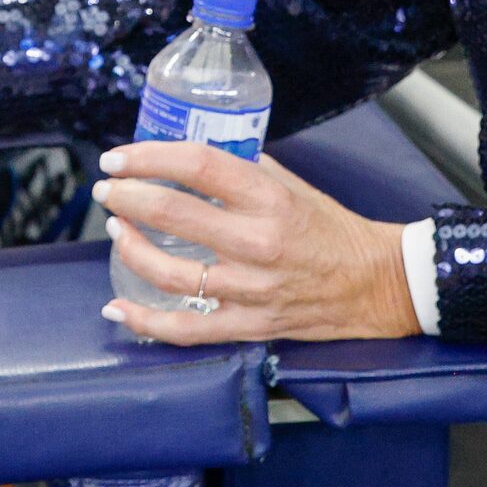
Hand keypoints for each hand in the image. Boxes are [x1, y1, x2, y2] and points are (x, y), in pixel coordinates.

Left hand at [91, 142, 416, 344]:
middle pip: (173, 214)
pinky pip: (187, 329)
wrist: (379, 284)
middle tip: (107, 191)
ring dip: (130, 248)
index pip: (197, 167)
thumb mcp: (293, 185)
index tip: (119, 156)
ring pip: (171, 273)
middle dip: (126, 197)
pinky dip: (146, 321)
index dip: (148, 157)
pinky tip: (118, 307)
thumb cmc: (334, 230)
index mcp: (269, 199)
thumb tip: (192, 158)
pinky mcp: (250, 325)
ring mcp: (252, 288)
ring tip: (115, 230)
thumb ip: (243, 169)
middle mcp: (258, 242)